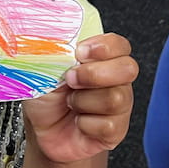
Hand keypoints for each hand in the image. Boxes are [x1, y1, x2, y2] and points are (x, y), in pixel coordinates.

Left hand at [22, 33, 137, 162]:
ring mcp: (119, 105)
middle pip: (128, 68)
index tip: (79, 52)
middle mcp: (115, 79)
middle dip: (94, 74)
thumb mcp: (44, 67)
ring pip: (116, 98)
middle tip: (70, 79)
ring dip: (83, 101)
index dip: (104, 47)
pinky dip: (85, 124)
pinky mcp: (116, 130)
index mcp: (100, 58)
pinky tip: (78, 121)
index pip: (119, 44)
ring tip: (70, 103)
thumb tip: (56, 37)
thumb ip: (56, 50)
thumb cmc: (44, 94)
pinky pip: (109, 125)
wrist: (40, 129)